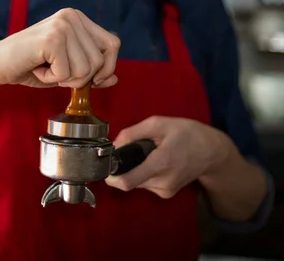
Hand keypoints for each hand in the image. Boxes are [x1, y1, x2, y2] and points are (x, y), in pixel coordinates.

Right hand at [0, 8, 119, 88]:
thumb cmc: (30, 66)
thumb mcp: (67, 70)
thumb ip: (92, 73)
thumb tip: (114, 78)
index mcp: (78, 18)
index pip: (113, 43)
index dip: (107, 66)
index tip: (92, 80)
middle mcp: (72, 16)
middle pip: (100, 59)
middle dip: (81, 77)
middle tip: (57, 71)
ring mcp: (62, 25)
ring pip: (86, 69)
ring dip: (64, 78)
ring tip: (45, 67)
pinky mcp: (52, 38)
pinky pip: (66, 73)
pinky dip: (51, 79)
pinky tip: (37, 67)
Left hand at [105, 116, 228, 197]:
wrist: (212, 151)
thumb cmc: (186, 133)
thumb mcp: (159, 123)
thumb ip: (133, 133)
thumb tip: (114, 144)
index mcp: (160, 163)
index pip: (127, 181)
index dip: (111, 176)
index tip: (105, 165)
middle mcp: (162, 182)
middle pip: (129, 180)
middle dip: (125, 166)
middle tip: (133, 149)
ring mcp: (165, 190)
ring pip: (136, 182)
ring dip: (136, 168)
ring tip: (150, 153)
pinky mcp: (167, 194)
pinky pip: (145, 183)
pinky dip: (144, 172)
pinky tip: (156, 160)